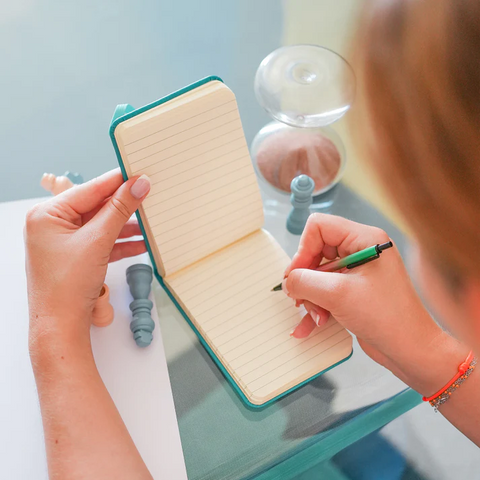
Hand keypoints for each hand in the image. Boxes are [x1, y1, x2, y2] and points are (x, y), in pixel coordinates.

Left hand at [25, 169, 150, 347]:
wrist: (60, 327)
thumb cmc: (66, 286)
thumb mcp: (97, 241)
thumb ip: (120, 210)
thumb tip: (138, 185)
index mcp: (48, 214)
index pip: (90, 189)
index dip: (118, 181)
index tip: (140, 173)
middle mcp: (53, 224)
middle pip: (96, 206)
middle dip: (124, 206)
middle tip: (149, 197)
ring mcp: (64, 241)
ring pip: (102, 225)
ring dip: (126, 227)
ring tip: (150, 224)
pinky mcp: (75, 255)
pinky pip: (101, 242)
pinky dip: (120, 243)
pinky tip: (141, 244)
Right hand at [283, 213, 442, 375]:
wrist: (411, 350)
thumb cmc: (387, 318)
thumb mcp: (337, 295)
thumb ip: (304, 281)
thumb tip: (287, 281)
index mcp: (364, 238)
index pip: (319, 227)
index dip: (303, 250)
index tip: (296, 276)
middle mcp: (361, 249)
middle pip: (316, 251)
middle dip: (306, 278)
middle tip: (299, 298)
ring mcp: (358, 271)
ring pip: (318, 274)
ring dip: (311, 297)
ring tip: (316, 316)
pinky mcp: (354, 290)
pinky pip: (325, 291)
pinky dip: (316, 306)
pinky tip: (308, 325)